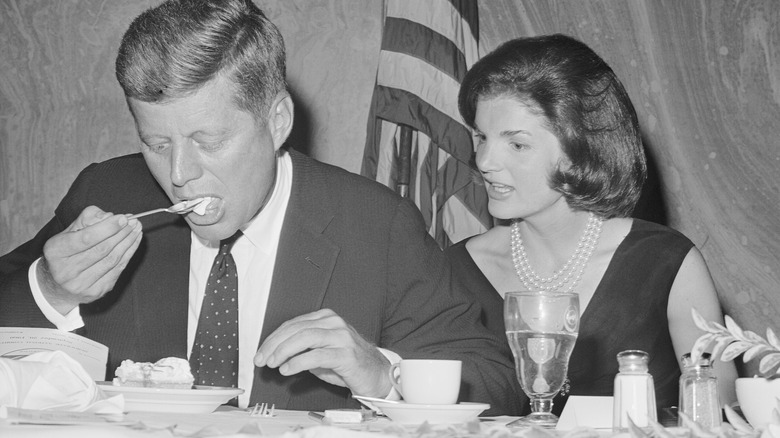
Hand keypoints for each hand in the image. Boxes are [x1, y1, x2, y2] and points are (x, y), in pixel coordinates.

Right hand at [37, 206, 142, 313]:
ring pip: (112, 259)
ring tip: (137, 229)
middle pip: (102, 249)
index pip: (86, 238)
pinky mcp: (96, 291)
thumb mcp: (68, 231)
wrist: (58, 285)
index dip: (107, 227)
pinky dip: (129, 253)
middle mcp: (66, 271)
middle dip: (121, 233)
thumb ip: (87, 219)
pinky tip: (134, 242)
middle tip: (134, 221)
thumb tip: (110, 216)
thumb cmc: (67, 252)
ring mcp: (82, 284)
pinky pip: (118, 269)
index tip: (123, 218)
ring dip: (128, 242)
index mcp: (55, 252)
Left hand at [254, 309, 392, 396]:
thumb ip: (301, 348)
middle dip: (274, 344)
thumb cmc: (347, 364)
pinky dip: (298, 362)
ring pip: (305, 337)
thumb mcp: (320, 352)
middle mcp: (334, 323)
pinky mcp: (346, 354)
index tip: (261, 351)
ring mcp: (342, 337)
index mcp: (326, 318)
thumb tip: (275, 354)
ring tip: (272, 363)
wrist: (376, 374)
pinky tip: (287, 369)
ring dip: (284, 351)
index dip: (274, 338)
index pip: (293, 324)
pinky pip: (317, 355)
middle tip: (261, 359)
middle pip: (297, 329)